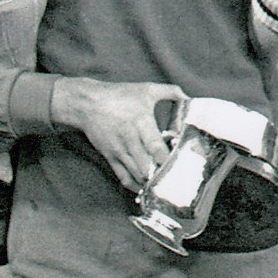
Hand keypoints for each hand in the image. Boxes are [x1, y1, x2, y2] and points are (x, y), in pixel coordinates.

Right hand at [50, 78, 184, 190]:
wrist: (88, 103)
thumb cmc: (119, 95)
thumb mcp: (147, 89)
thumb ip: (171, 92)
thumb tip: (189, 99)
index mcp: (141, 122)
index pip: (156, 148)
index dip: (167, 160)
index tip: (179, 164)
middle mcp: (130, 139)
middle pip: (148, 166)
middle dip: (161, 175)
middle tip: (174, 178)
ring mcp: (119, 150)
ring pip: (137, 175)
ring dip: (150, 182)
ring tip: (163, 185)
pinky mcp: (110, 157)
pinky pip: (124, 178)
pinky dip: (135, 186)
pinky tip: (144, 188)